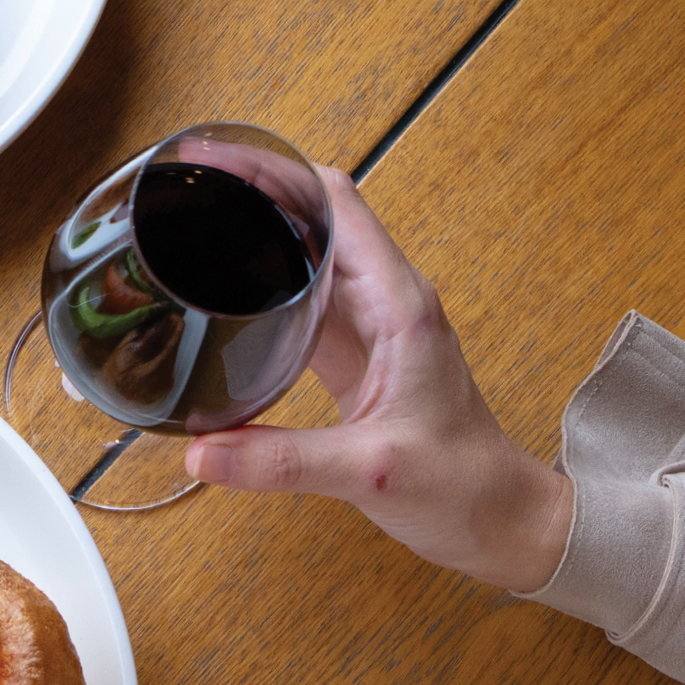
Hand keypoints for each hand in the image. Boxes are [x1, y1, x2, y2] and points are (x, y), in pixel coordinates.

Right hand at [181, 171, 573, 594]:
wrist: (503, 522)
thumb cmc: (465, 486)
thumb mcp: (370, 472)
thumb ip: (282, 461)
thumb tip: (200, 452)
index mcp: (399, 305)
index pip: (333, 202)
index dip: (271, 170)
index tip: (211, 162)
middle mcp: (385, 302)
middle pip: (313, 214)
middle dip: (249, 190)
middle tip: (180, 189)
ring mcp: (370, 326)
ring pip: (305, 253)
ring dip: (253, 232)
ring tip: (189, 227)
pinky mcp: (355, 356)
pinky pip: (302, 299)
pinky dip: (259, 283)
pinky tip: (219, 293)